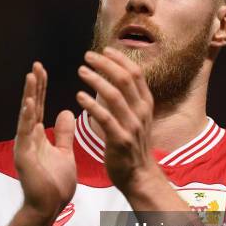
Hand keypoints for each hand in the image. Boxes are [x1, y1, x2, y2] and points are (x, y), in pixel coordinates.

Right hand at [14, 62, 75, 218]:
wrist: (49, 207)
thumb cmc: (55, 184)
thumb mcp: (64, 153)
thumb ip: (64, 134)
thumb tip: (67, 112)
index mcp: (37, 137)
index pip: (38, 107)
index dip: (40, 89)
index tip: (42, 70)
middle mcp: (28, 138)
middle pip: (31, 106)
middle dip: (34, 86)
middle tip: (36, 65)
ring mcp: (24, 146)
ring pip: (26, 116)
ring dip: (28, 96)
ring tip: (31, 76)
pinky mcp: (24, 157)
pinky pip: (25, 135)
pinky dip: (26, 118)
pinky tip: (28, 104)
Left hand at [76, 47, 160, 192]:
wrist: (139, 176)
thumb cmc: (133, 146)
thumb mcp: (137, 119)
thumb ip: (128, 100)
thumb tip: (115, 78)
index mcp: (146, 104)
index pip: (135, 73)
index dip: (120, 59)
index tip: (104, 49)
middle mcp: (141, 112)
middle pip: (125, 79)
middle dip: (106, 64)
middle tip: (87, 56)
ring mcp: (132, 126)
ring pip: (115, 95)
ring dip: (96, 80)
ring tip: (81, 71)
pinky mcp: (120, 140)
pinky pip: (105, 118)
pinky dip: (91, 104)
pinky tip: (79, 96)